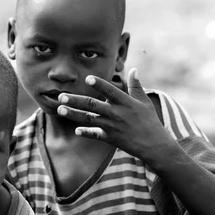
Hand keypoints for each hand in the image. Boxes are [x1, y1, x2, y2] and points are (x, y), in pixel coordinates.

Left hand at [56, 68, 173, 160]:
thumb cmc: (150, 121)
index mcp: (125, 102)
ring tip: (59, 110)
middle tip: (60, 96)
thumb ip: (136, 86)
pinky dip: (85, 133)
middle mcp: (117, 113)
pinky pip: (95, 135)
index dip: (100, 85)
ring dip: (73, 114)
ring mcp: (112, 126)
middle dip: (76, 100)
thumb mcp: (145, 102)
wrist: (154, 145)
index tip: (88, 78)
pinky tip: (75, 130)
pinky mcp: (110, 138)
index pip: (110, 91)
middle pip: (93, 105)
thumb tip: (134, 69)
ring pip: (89, 119)